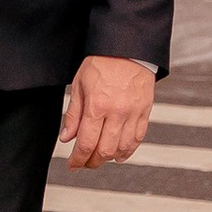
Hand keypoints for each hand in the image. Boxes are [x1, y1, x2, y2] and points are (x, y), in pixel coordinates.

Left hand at [60, 53, 154, 168]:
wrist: (127, 46)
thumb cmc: (102, 61)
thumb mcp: (80, 84)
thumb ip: (73, 114)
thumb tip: (66, 138)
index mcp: (97, 105)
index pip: (86, 144)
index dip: (78, 160)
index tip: (72, 165)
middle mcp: (116, 112)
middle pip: (104, 151)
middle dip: (92, 162)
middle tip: (84, 163)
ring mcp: (133, 113)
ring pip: (122, 148)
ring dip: (109, 158)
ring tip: (100, 157)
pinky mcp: (145, 111)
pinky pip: (138, 138)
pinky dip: (128, 150)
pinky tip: (119, 153)